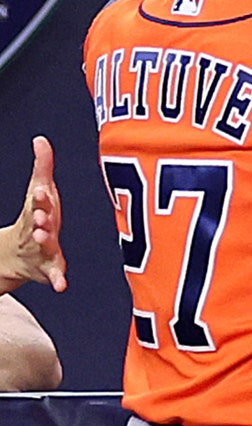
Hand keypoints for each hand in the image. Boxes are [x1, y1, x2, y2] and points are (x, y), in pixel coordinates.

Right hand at [0, 136, 66, 293]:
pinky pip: (53, 275)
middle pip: (38, 224)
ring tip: (42, 237)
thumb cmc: (36, 216)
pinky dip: (56, 280)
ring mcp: (42, 249)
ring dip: (43, 242)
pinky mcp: (50, 268)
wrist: (17, 257)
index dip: (39, 197)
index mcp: (38, 211)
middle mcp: (38, 229)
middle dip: (39, 219)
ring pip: (43, 246)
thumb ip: (43, 166)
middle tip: (40, 216)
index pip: (38, 202)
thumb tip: (41, 139)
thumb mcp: (40, 192)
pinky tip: (61, 286)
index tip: (40, 190)